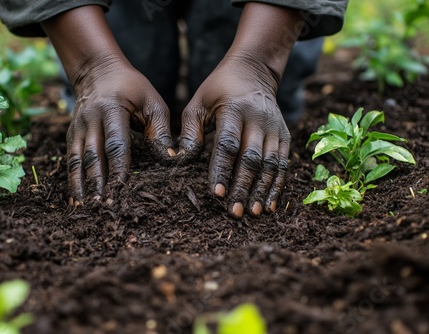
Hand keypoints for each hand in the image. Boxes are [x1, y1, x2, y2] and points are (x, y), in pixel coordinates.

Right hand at [41, 6, 173, 204]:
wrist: (97, 71)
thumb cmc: (131, 88)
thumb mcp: (152, 101)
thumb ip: (160, 130)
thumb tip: (169, 159)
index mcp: (112, 110)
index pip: (116, 143)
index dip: (118, 167)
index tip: (122, 188)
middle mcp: (90, 120)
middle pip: (94, 156)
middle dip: (98, 183)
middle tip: (104, 207)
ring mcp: (77, 128)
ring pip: (78, 161)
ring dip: (81, 186)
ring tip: (86, 208)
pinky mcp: (71, 135)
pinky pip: (71, 160)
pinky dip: (72, 181)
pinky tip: (75, 200)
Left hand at [179, 3, 301, 217]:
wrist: (254, 70)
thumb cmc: (218, 90)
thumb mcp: (198, 102)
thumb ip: (190, 131)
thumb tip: (180, 161)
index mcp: (234, 110)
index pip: (228, 144)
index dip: (222, 170)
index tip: (216, 194)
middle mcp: (258, 120)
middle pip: (252, 158)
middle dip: (243, 187)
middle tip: (234, 212)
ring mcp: (274, 128)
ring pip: (271, 164)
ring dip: (262, 191)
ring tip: (253, 213)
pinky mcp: (284, 135)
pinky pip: (283, 164)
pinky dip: (277, 186)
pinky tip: (270, 204)